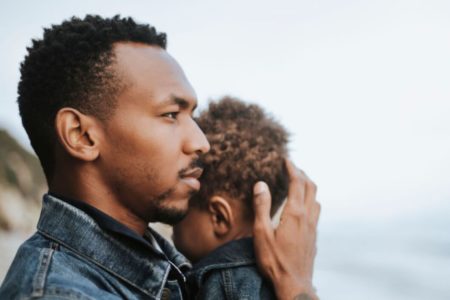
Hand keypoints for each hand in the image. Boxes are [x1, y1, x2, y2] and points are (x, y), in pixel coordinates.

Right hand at [252, 160, 319, 299]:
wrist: (294, 285)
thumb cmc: (275, 261)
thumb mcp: (261, 233)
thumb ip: (262, 207)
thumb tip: (261, 184)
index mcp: (294, 213)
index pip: (297, 183)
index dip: (292, 169)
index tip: (286, 160)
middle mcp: (307, 217)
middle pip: (310, 187)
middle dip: (302, 174)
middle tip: (292, 167)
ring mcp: (313, 227)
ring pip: (315, 199)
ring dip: (308, 186)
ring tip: (298, 183)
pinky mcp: (314, 237)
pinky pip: (316, 211)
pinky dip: (309, 200)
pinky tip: (302, 207)